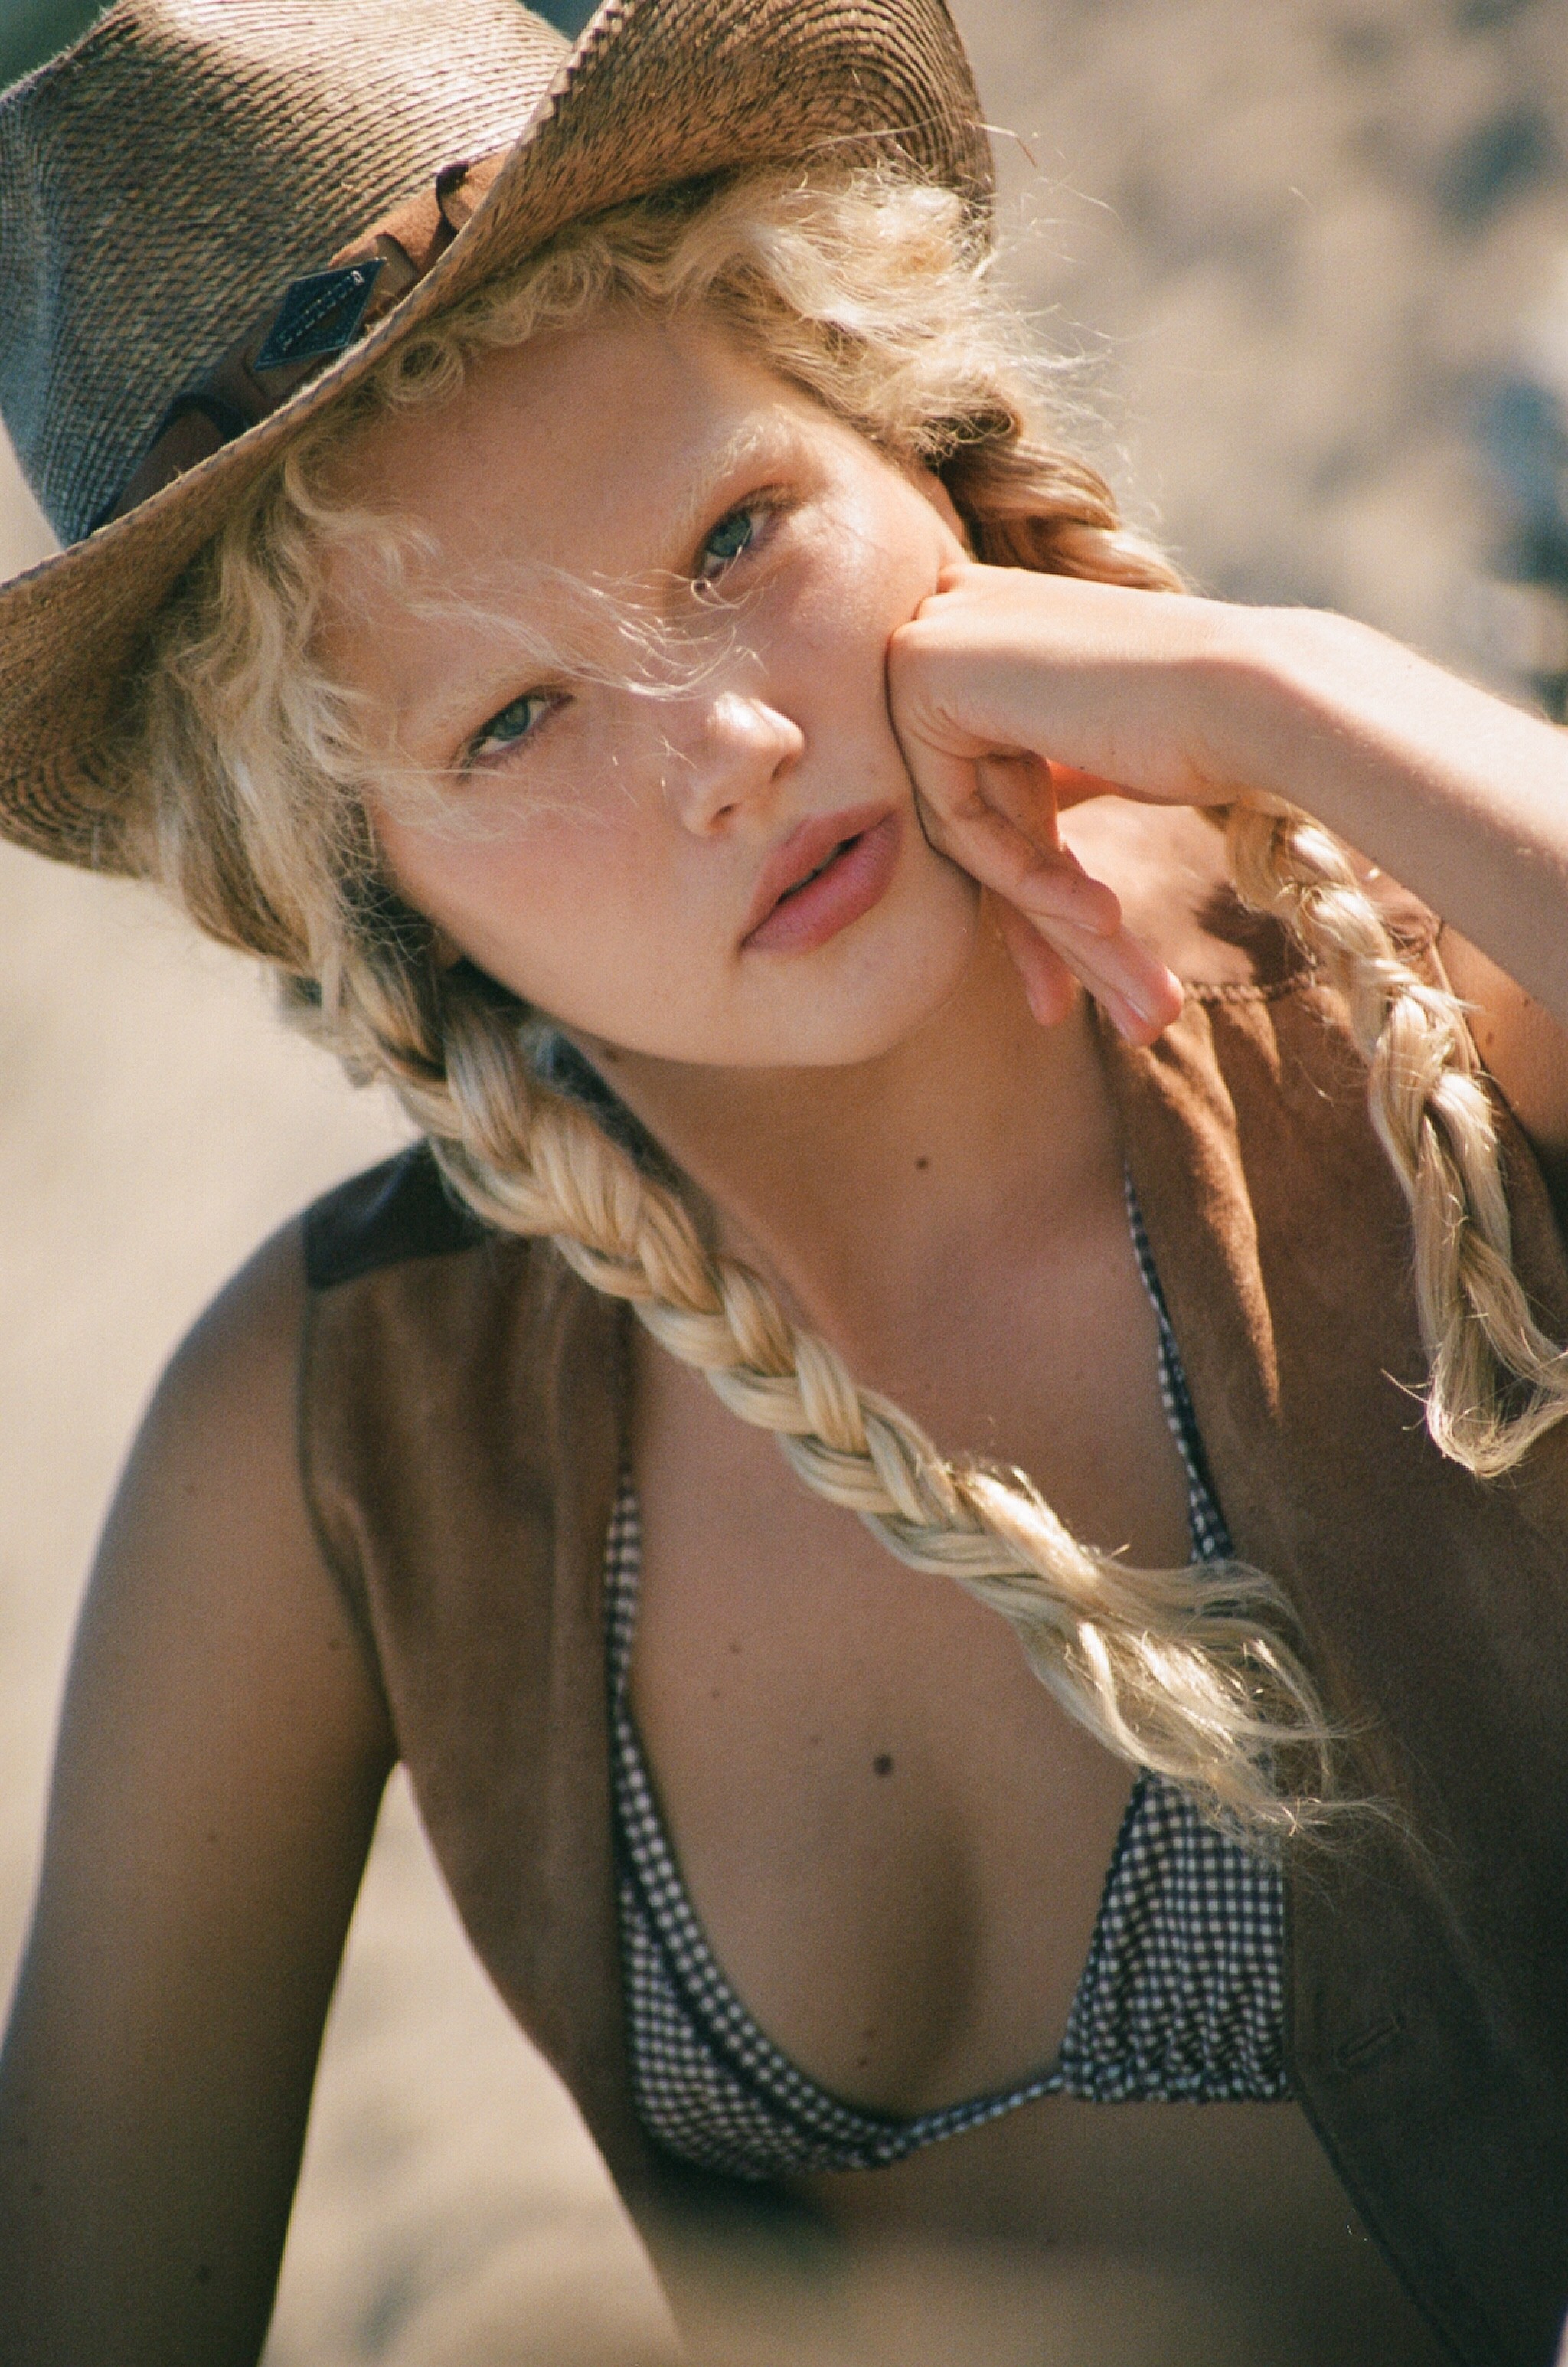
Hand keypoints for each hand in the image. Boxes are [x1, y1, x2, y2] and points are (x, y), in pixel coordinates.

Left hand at [887, 561, 1255, 1041]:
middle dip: (1037, 921)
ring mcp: (933, 637)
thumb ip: (1028, 776)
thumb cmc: (1209, 730)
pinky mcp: (926, 672)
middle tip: (1078, 1007)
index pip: (983, 781)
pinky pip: (959, 819)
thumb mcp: (1095, 754)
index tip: (1081, 958)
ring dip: (1050, 922)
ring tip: (1134, 999)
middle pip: (972, 810)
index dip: (1036, 880)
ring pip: (968, 828)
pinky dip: (1031, 877)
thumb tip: (987, 829)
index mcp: (992, 624)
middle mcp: (951, 616)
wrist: (1259, 693)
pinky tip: (1105, 919)